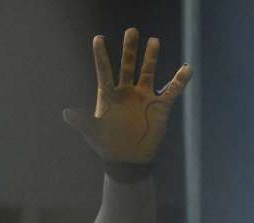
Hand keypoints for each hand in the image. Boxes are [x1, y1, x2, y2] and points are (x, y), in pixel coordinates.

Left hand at [63, 28, 192, 164]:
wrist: (128, 160)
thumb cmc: (107, 145)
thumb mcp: (92, 133)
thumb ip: (81, 122)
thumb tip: (66, 113)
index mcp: (109, 95)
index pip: (104, 71)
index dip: (101, 56)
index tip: (98, 38)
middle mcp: (127, 92)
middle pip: (128, 66)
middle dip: (129, 50)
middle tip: (131, 31)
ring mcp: (144, 97)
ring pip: (148, 72)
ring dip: (151, 57)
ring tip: (153, 41)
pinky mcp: (160, 106)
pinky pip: (172, 90)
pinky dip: (180, 80)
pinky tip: (187, 69)